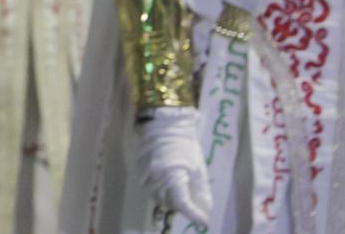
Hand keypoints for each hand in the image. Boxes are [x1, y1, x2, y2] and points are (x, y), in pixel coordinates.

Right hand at [139, 107, 212, 226]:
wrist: (162, 123)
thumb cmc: (185, 144)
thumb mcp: (198, 167)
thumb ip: (202, 190)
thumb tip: (206, 209)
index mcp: (172, 174)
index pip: (182, 204)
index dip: (194, 215)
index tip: (205, 221)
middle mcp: (155, 178)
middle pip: (169, 204)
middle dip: (183, 207)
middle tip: (194, 204)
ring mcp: (144, 175)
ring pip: (158, 198)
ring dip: (171, 201)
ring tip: (181, 193)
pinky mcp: (138, 171)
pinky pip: (150, 189)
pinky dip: (161, 192)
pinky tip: (168, 185)